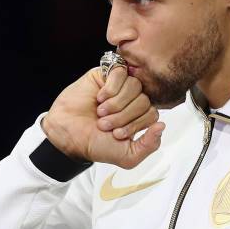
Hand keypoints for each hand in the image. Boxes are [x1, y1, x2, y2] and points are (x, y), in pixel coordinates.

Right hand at [42, 66, 164, 168]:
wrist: (67, 134)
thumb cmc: (95, 143)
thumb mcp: (127, 156)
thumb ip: (149, 146)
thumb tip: (162, 126)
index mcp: (139, 117)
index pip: (152, 113)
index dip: (136, 124)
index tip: (117, 135)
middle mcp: (132, 100)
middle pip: (144, 100)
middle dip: (124, 116)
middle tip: (104, 125)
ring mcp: (121, 86)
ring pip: (134, 86)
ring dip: (116, 103)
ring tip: (101, 112)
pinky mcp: (107, 74)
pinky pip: (121, 73)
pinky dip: (111, 89)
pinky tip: (99, 98)